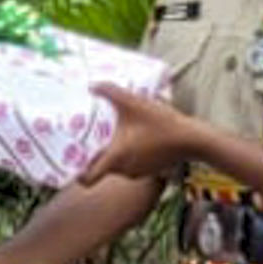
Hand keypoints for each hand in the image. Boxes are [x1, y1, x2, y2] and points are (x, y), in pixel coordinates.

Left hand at [76, 85, 207, 185]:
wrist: (194, 139)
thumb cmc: (162, 123)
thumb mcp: (133, 103)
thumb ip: (111, 92)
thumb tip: (92, 85)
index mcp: (115, 158)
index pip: (86, 178)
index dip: (74, 173)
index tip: (68, 161)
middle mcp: (123, 170)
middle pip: (99, 170)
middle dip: (90, 157)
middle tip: (83, 141)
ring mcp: (136, 172)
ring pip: (115, 167)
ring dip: (110, 154)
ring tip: (106, 137)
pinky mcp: (148, 170)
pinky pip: (129, 165)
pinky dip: (125, 156)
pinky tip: (128, 139)